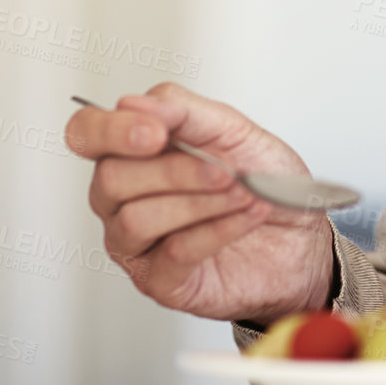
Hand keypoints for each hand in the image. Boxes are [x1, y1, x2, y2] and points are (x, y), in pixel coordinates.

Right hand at [66, 82, 335, 325]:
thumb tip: (135, 103)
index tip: (156, 132)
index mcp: (132, 152)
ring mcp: (135, 244)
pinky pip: (173, 253)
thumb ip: (183, 110)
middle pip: (110, 178)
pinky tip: (247, 215)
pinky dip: (219, 228)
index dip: (110, 131)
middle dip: (176, 170)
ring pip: (136, 219)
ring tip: (244, 193)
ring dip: (200, 201)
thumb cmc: (260, 179)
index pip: (85, 133)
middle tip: (225, 169)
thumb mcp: (232, 130)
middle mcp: (122, 199)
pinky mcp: (160, 281)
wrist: (300, 232)